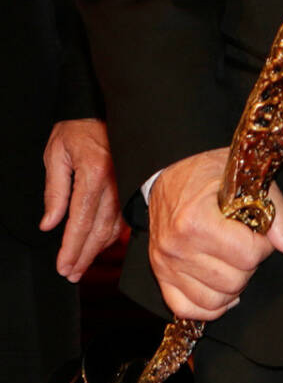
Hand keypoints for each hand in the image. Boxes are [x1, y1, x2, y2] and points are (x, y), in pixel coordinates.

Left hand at [40, 118, 122, 280]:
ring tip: (82, 265)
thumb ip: (55, 191)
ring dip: (98, 249)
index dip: (71, 248)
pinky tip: (103, 244)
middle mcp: (115, 181)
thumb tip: (50, 224)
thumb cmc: (77, 130)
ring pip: (115, 225)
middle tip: (71, 273)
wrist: (100, 109)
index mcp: (94, 174)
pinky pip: (124, 214)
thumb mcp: (55, 156)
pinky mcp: (131, 182)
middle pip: (100, 229)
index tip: (63, 266)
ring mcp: (126, 182)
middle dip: (84, 255)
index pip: (81, 221)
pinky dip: (114, 233)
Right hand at [147, 148, 282, 319]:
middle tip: (248, 244)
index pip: (247, 254)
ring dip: (233, 285)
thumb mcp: (249, 179)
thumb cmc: (208, 174)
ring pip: (214, 300)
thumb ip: (278, 212)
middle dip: (250, 264)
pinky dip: (210, 305)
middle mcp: (177, 246)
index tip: (260, 231)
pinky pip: (187, 309)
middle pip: (233, 280)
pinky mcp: (161, 276)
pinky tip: (221, 286)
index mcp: (196, 219)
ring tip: (235, 261)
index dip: (264, 244)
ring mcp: (166, 265)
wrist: (169, 179)